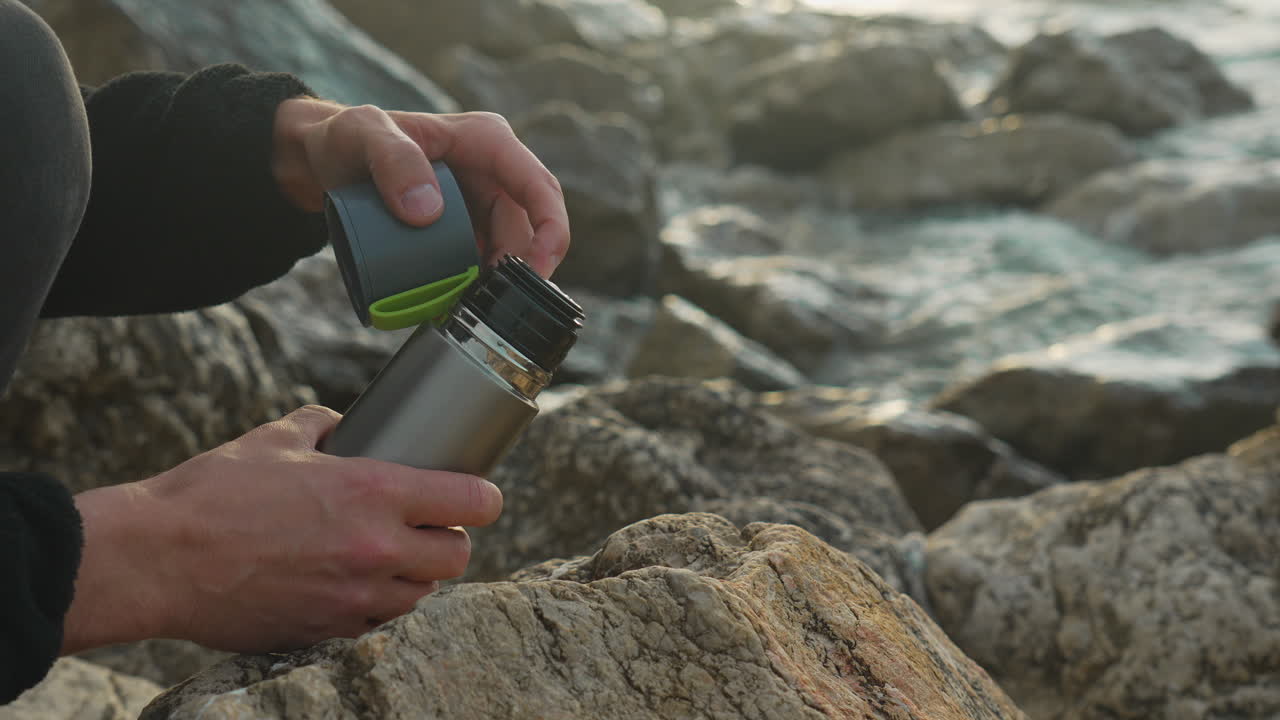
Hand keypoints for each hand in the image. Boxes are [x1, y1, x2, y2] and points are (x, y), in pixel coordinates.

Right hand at [61, 406, 501, 654]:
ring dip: (414, 574)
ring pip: (420, 594)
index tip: (478, 495)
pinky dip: (375, 603)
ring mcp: (353, 597)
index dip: (484, 497)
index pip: (470, 501)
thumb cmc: (214, 493)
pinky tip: (351, 582)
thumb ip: (322, 427)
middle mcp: (375, 548)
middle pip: (457, 557)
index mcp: (373, 492)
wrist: (160, 559)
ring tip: (387, 554)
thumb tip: (342, 424)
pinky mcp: (326, 631)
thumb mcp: (274, 439)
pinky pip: (376, 621)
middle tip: (429, 526)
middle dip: (451, 540)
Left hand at [270, 98, 568, 277]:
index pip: (538, 186)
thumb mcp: (363, 135)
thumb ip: (394, 161)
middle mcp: (492, 173)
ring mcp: (479, 204)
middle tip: (486, 302)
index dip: (552, 229)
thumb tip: (430, 213)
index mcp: (486, 142)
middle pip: (526, 228)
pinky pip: (482, 261)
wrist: (324, 160)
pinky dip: (476, 285)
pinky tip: (458, 302)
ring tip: (464, 305)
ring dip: (495, 282)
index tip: (538, 268)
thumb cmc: (346, 137)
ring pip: (507, 251)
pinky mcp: (464, 229)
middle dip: (517, 269)